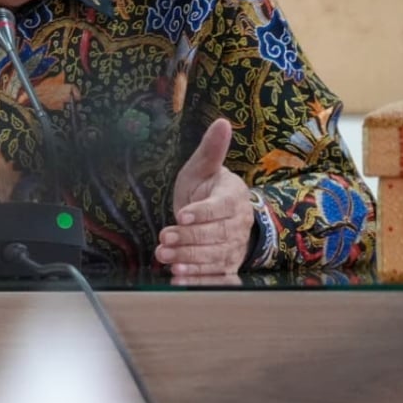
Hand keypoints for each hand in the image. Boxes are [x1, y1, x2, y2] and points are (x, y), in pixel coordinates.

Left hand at [154, 118, 252, 275]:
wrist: (220, 213)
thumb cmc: (207, 187)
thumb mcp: (203, 168)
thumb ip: (211, 149)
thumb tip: (222, 122)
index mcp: (233, 198)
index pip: (220, 207)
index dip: (202, 213)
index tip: (181, 215)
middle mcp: (237, 225)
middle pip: (215, 235)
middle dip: (188, 238)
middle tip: (164, 239)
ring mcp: (234, 248)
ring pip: (214, 257)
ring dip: (190, 260)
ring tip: (167, 259)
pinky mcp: (227, 266)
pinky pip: (216, 276)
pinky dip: (200, 280)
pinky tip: (180, 280)